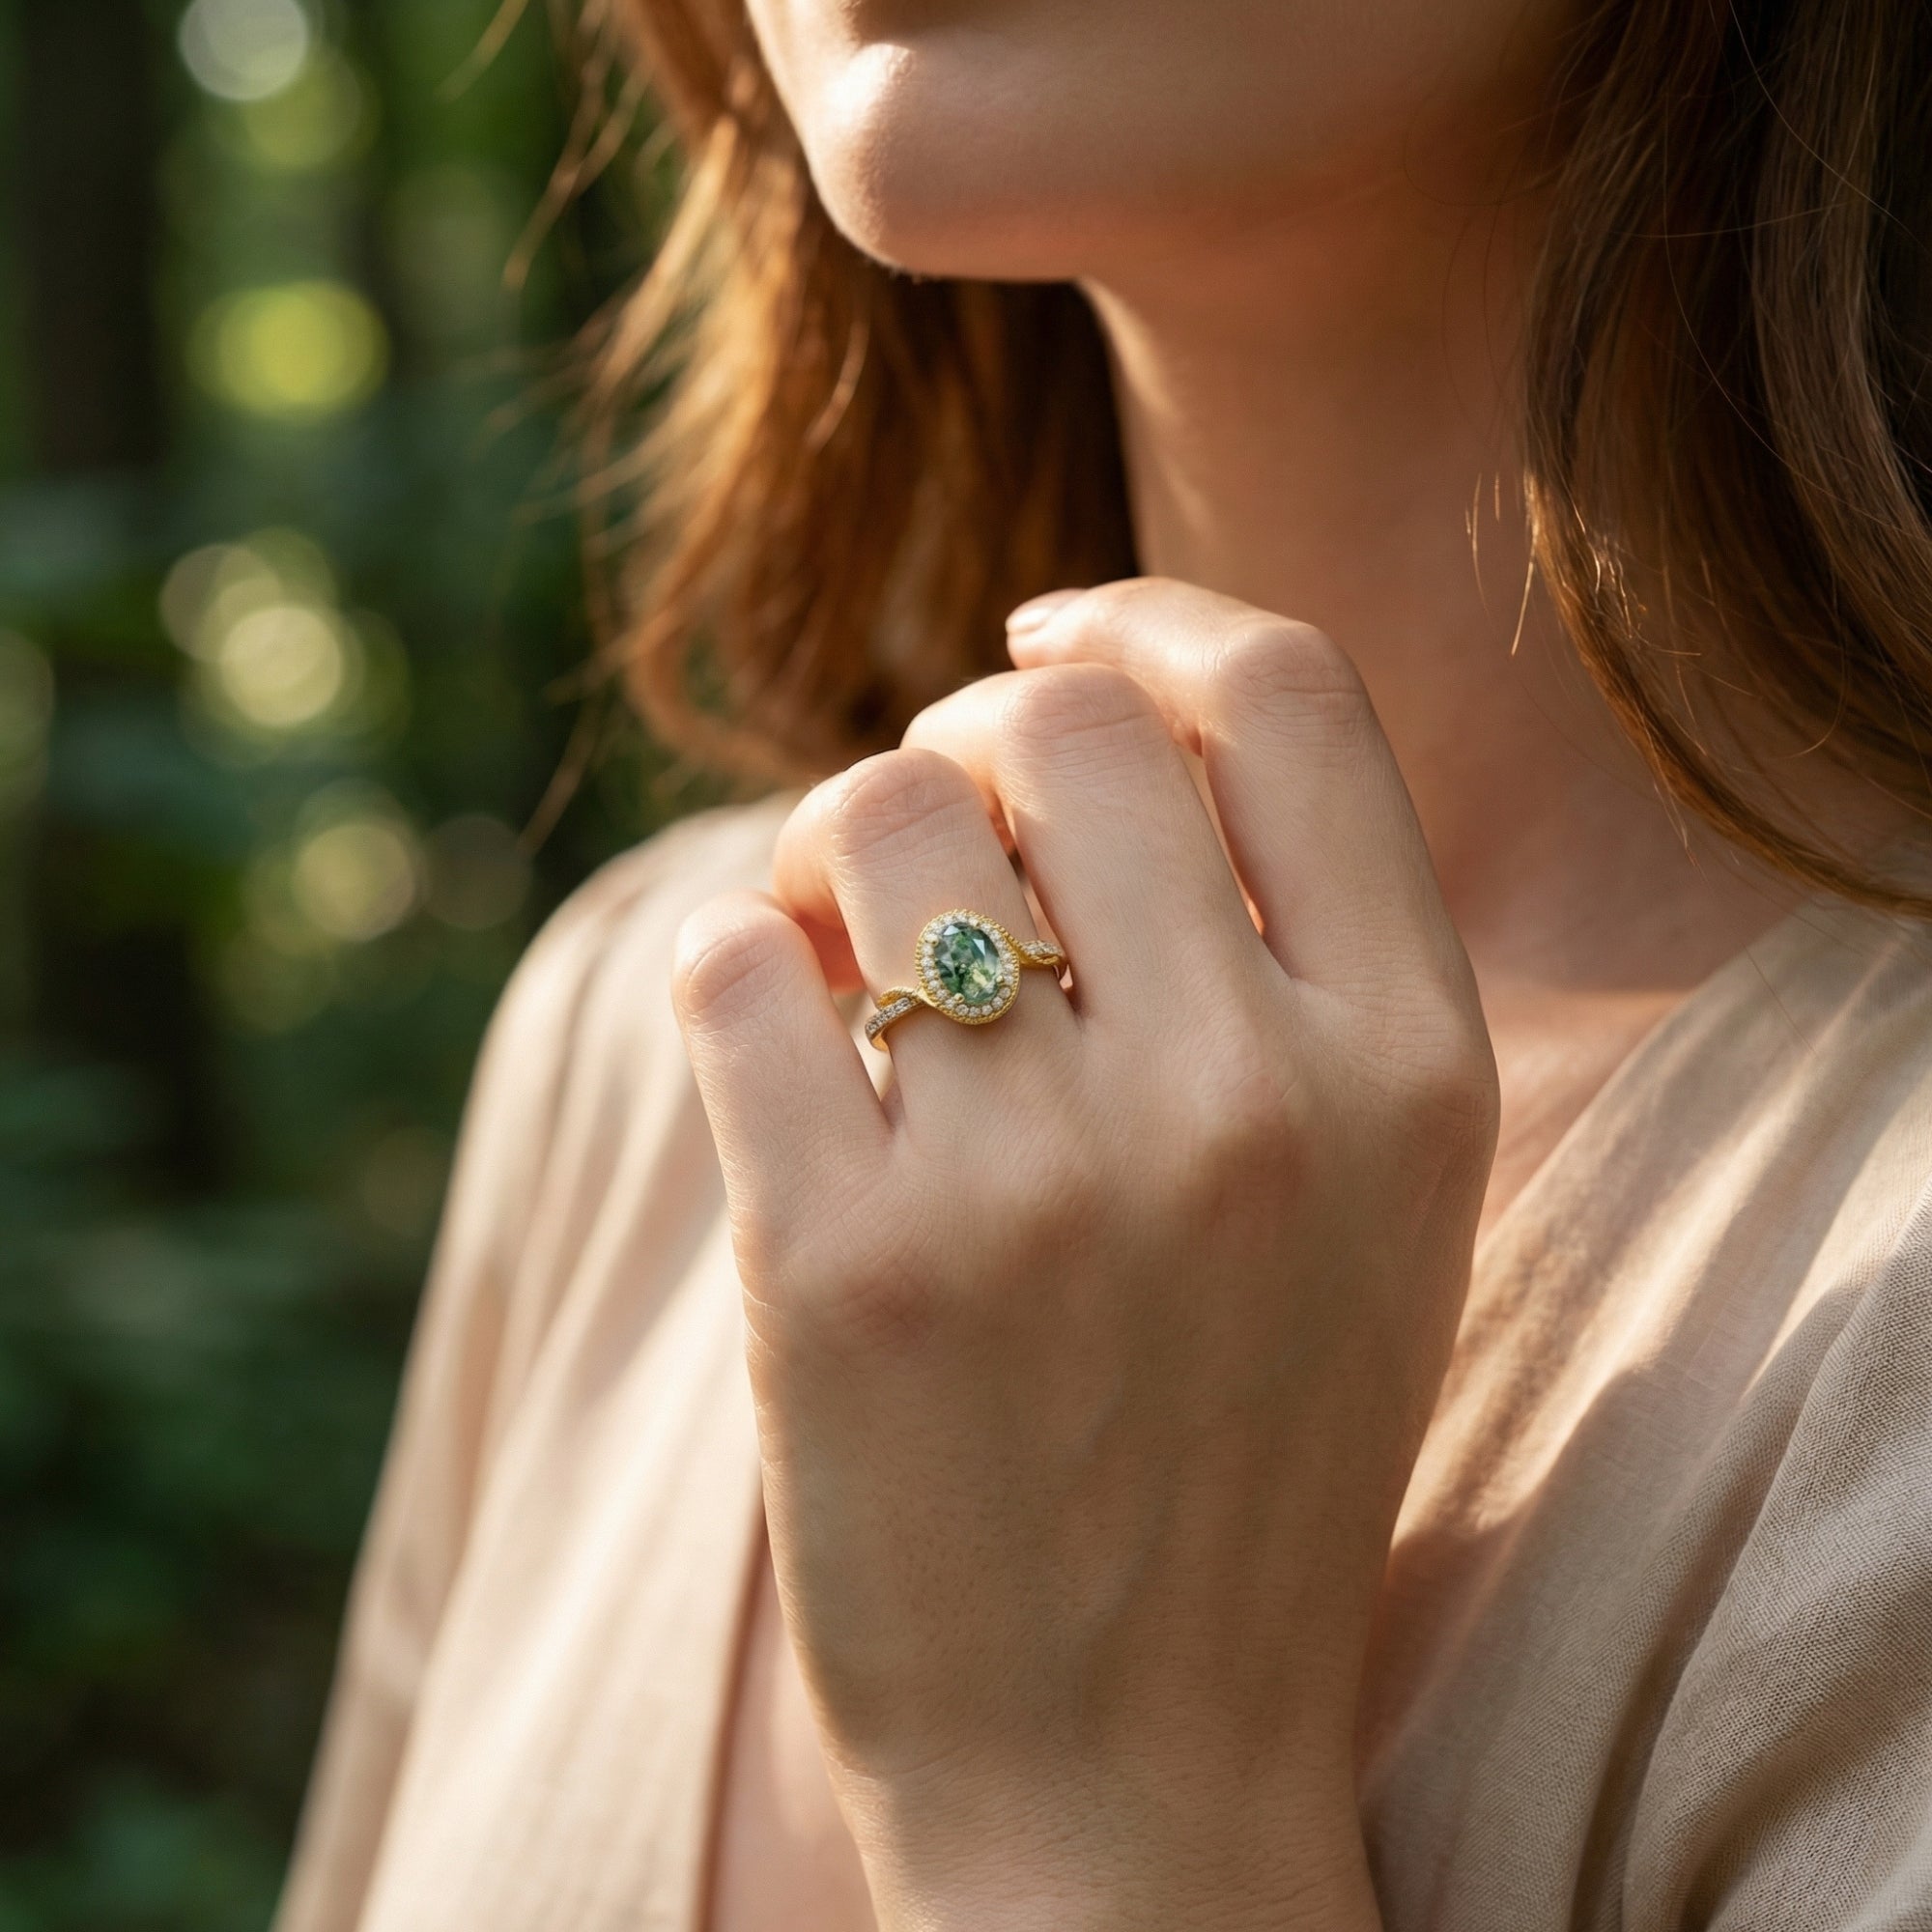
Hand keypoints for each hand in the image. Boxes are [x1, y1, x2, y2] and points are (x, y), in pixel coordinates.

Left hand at [672, 579, 1498, 1930]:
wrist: (1121, 1772)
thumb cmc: (1238, 1456)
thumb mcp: (1371, 1202)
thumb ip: (1292, 956)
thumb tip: (1093, 703)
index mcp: (1414, 1067)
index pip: (1285, 694)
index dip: (1147, 620)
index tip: (1049, 630)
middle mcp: (1250, 1100)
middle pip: (1055, 717)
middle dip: (965, 730)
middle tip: (932, 834)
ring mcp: (1041, 1184)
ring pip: (874, 809)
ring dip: (833, 845)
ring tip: (842, 948)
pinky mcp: (842, 1267)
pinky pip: (731, 960)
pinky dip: (735, 964)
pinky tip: (777, 1042)